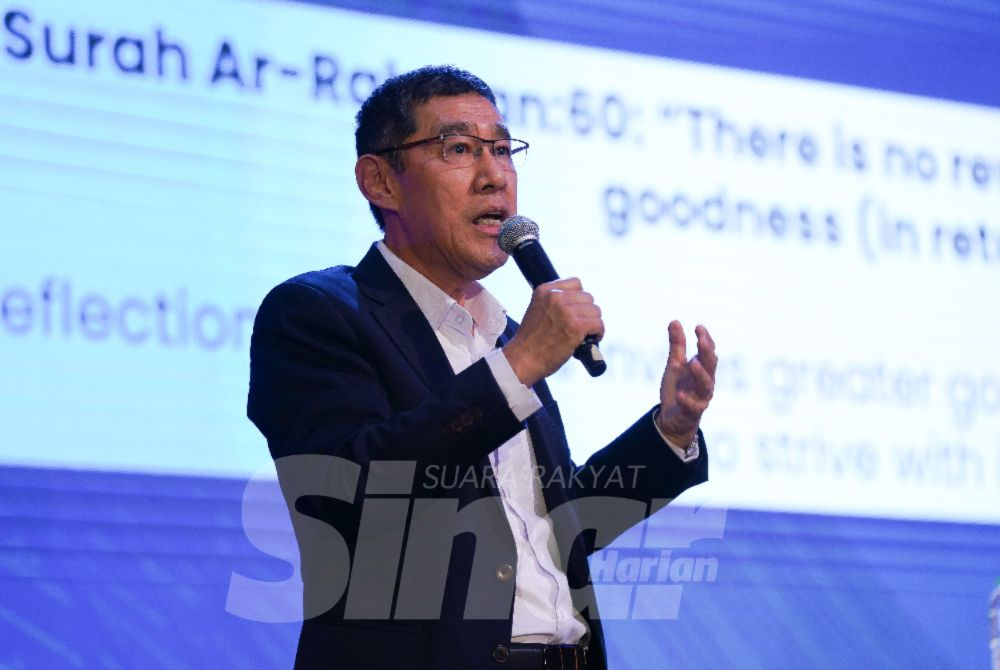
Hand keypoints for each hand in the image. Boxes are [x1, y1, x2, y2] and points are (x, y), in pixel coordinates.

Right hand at [503, 277, 603, 386]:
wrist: (522, 360)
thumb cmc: (531, 340)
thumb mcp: (538, 310)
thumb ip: (554, 301)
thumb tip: (580, 302)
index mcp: (545, 290)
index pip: (576, 283)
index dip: (579, 299)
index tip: (575, 312)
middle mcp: (555, 297)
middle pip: (588, 297)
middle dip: (587, 312)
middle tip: (580, 326)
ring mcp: (566, 311)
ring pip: (596, 311)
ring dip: (593, 323)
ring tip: (584, 334)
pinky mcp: (576, 326)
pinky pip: (598, 324)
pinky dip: (598, 333)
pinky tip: (589, 340)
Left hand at [656, 321, 716, 445]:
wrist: (672, 418)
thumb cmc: (678, 389)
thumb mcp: (675, 365)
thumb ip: (677, 345)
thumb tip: (675, 320)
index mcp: (702, 368)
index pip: (708, 352)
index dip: (705, 339)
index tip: (698, 327)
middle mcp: (705, 382)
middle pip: (711, 365)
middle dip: (707, 352)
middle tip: (701, 340)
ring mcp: (701, 397)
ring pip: (706, 385)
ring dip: (700, 374)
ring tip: (693, 363)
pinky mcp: (693, 412)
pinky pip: (693, 406)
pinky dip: (687, 400)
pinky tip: (680, 394)